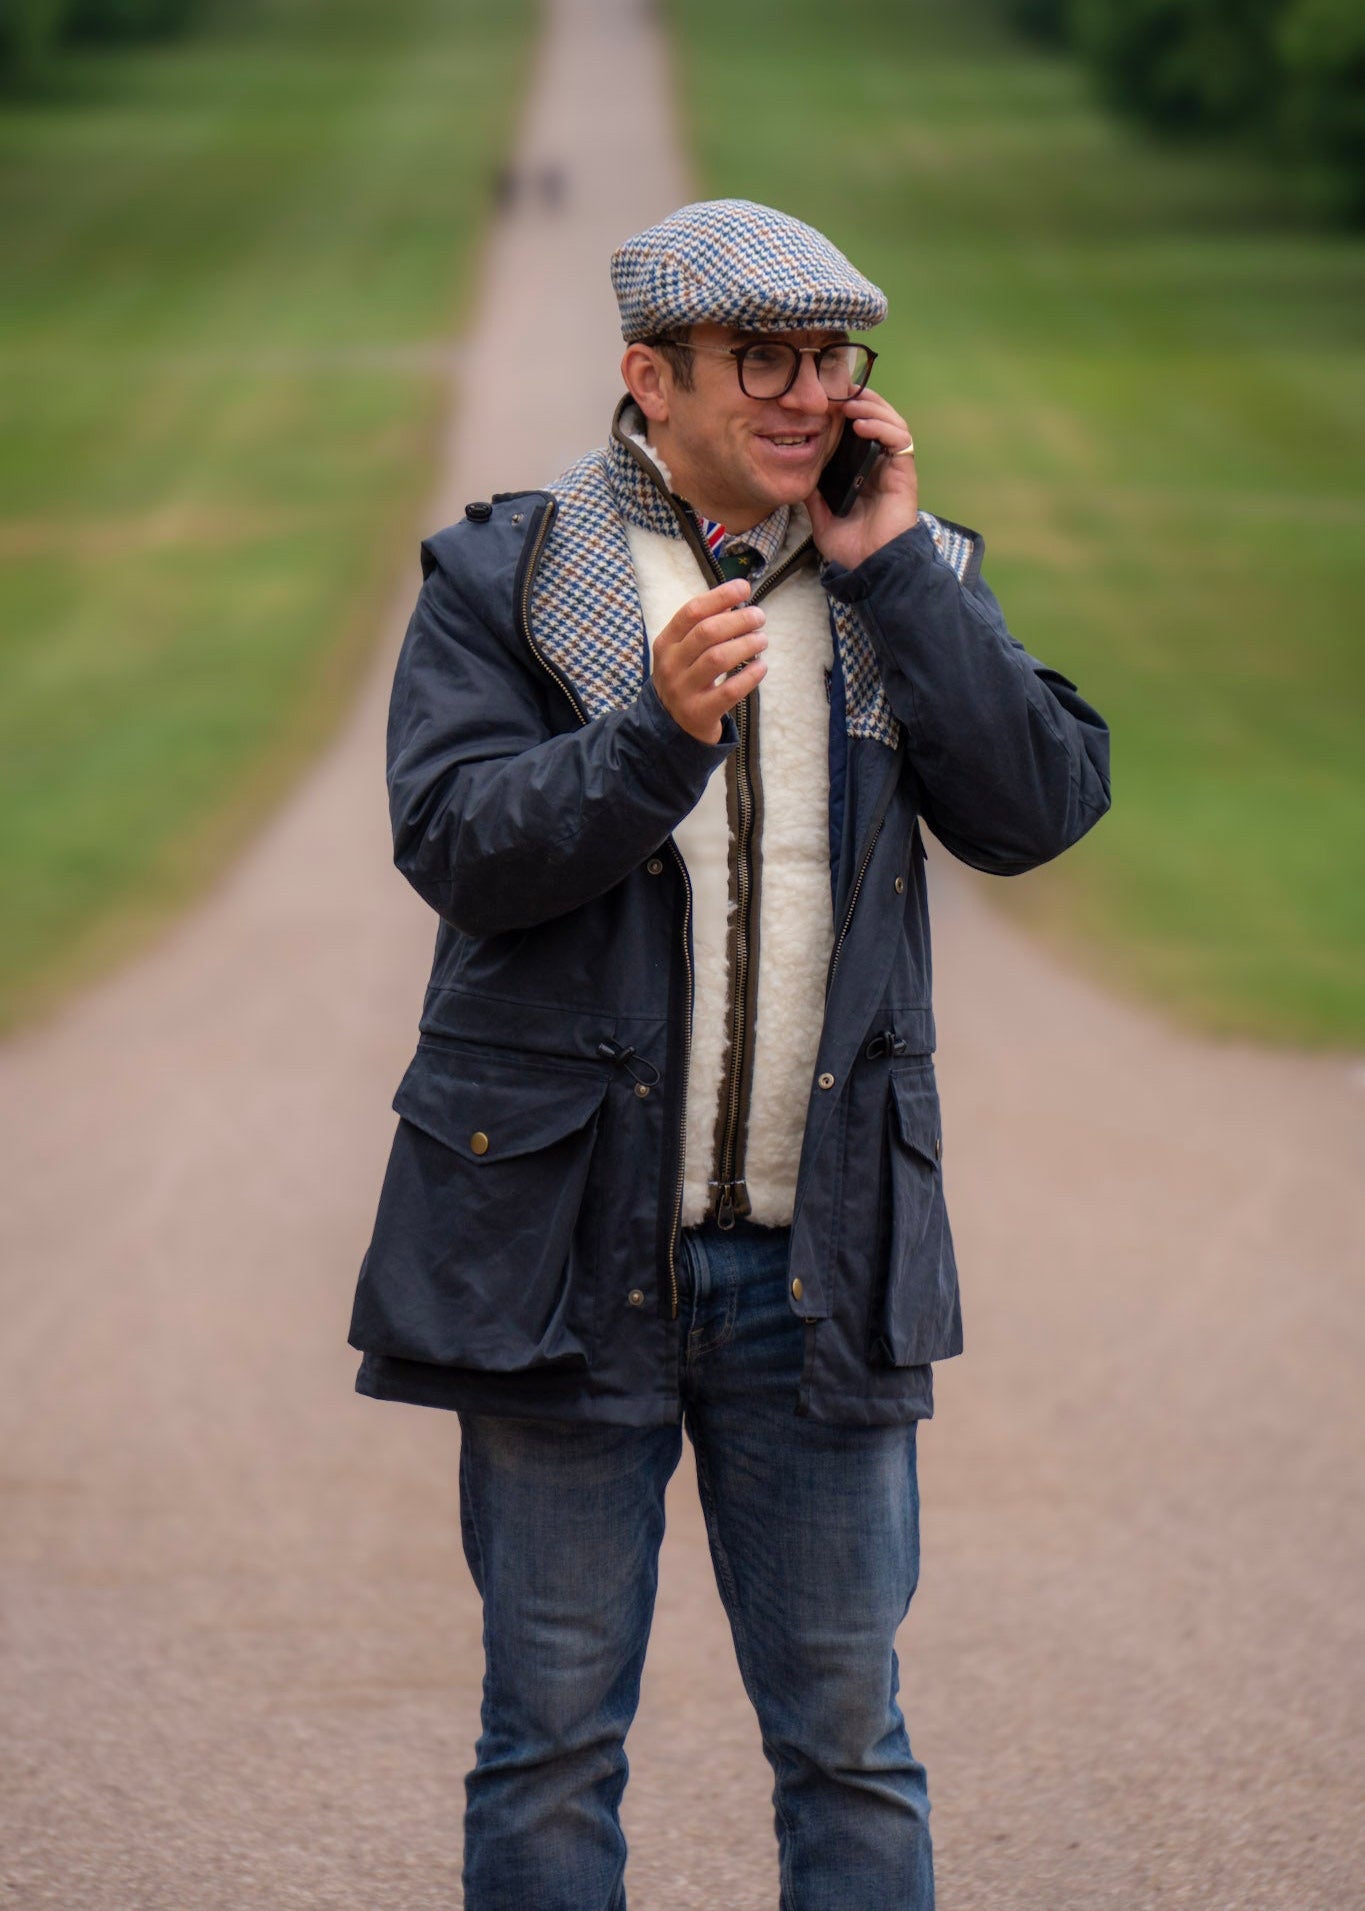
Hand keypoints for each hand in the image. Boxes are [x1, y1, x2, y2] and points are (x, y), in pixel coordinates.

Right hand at [651, 578, 766, 743]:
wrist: (670, 727)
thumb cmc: (684, 679)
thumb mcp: (683, 651)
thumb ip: (703, 626)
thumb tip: (736, 600)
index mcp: (666, 643)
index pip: (692, 611)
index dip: (720, 596)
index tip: (744, 588)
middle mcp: (671, 665)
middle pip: (707, 632)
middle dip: (739, 620)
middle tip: (760, 617)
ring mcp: (683, 690)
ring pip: (718, 658)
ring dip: (747, 644)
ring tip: (762, 640)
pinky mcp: (700, 713)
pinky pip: (730, 690)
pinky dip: (750, 676)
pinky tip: (762, 666)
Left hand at [805, 388, 917, 570]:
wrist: (872, 567)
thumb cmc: (852, 547)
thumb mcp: (823, 518)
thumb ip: (814, 495)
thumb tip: (797, 476)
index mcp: (862, 471)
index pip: (858, 429)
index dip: (846, 411)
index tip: (824, 400)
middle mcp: (880, 465)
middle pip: (876, 418)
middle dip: (858, 400)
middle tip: (836, 392)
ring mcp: (893, 467)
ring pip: (891, 422)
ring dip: (871, 407)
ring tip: (849, 404)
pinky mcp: (904, 473)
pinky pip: (900, 440)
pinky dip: (882, 427)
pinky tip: (862, 425)